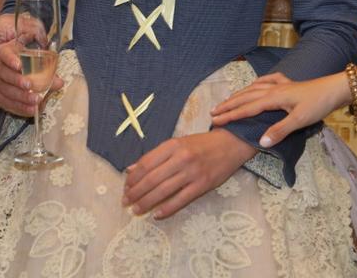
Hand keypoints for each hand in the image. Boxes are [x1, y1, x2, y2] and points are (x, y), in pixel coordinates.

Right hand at [0, 40, 63, 116]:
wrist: (22, 73)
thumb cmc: (30, 65)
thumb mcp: (39, 64)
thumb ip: (48, 72)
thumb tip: (59, 83)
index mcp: (7, 53)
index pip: (4, 54)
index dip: (10, 59)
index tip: (20, 66)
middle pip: (3, 73)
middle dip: (16, 80)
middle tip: (30, 86)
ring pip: (3, 90)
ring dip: (19, 97)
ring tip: (35, 101)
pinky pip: (5, 103)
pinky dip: (18, 107)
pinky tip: (30, 110)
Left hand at [122, 129, 255, 219]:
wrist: (231, 144)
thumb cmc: (202, 144)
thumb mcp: (178, 143)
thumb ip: (156, 156)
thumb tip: (132, 170)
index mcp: (173, 145)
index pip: (146, 163)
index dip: (133, 178)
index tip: (125, 187)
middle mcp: (181, 158)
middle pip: (152, 179)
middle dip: (136, 192)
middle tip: (126, 201)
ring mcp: (192, 172)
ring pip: (164, 190)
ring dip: (147, 202)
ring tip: (136, 210)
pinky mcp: (203, 185)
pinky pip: (181, 200)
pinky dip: (167, 209)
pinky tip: (157, 214)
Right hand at [211, 71, 349, 146]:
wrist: (336, 88)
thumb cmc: (318, 104)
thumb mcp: (300, 120)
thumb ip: (279, 130)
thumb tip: (260, 141)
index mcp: (274, 98)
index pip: (247, 108)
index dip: (231, 115)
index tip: (216, 121)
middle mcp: (273, 89)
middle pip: (246, 97)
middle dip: (229, 105)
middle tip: (213, 112)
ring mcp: (281, 85)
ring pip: (254, 89)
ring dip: (239, 95)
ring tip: (227, 100)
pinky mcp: (289, 84)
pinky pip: (267, 81)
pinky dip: (258, 83)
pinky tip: (255, 84)